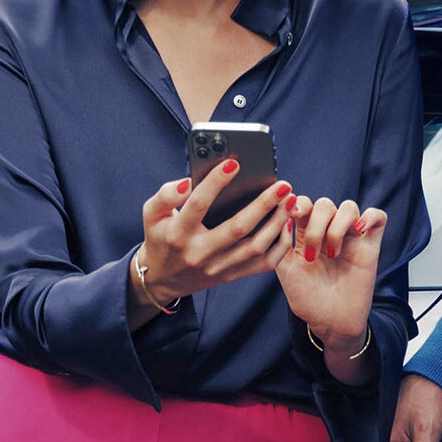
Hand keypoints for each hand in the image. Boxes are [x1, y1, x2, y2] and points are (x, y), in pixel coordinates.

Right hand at [133, 163, 295, 302]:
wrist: (163, 279)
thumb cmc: (160, 237)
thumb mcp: (151, 214)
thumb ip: (165, 195)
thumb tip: (187, 182)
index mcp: (178, 234)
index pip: (198, 204)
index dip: (215, 182)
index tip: (234, 162)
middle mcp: (200, 253)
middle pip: (237, 228)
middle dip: (264, 204)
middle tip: (283, 185)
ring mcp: (218, 267)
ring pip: (255, 247)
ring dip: (277, 223)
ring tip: (290, 201)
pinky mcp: (232, 276)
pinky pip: (264, 264)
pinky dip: (280, 245)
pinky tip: (287, 224)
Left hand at [276, 195, 387, 348]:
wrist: (330, 322)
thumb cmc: (307, 299)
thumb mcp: (285, 269)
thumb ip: (282, 240)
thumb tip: (283, 210)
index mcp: (306, 234)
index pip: (305, 204)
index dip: (300, 204)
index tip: (294, 216)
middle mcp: (328, 232)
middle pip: (325, 204)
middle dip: (316, 225)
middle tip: (312, 255)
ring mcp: (351, 238)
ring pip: (349, 207)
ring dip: (337, 226)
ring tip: (333, 254)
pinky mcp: (370, 247)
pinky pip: (378, 217)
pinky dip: (370, 216)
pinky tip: (359, 231)